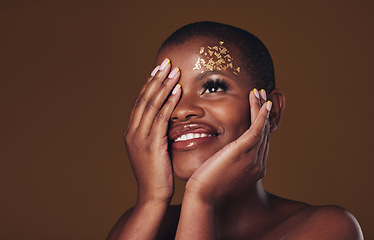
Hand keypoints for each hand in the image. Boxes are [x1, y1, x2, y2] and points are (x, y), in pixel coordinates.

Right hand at [124, 58, 180, 203]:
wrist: (152, 196)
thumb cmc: (157, 175)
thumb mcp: (153, 152)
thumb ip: (156, 135)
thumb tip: (167, 122)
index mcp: (131, 132)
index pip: (140, 102)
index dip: (149, 85)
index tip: (158, 70)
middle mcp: (133, 132)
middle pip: (143, 98)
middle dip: (155, 79)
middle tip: (166, 62)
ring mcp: (140, 137)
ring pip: (151, 104)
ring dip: (163, 85)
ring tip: (173, 70)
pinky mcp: (151, 144)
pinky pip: (161, 117)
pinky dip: (169, 102)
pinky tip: (177, 90)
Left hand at [184, 89, 271, 205]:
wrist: (202, 196)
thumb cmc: (206, 186)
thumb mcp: (222, 173)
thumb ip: (229, 163)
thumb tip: (224, 155)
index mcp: (254, 170)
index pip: (261, 144)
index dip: (261, 126)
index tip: (258, 112)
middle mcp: (258, 165)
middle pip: (265, 134)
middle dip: (263, 115)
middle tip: (262, 98)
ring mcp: (253, 158)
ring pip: (262, 128)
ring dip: (261, 108)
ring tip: (258, 93)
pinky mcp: (244, 151)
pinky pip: (257, 128)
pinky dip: (260, 114)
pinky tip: (261, 102)